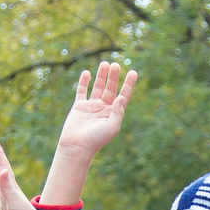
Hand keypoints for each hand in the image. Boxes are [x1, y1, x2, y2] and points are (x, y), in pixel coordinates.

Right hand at [42, 62, 136, 201]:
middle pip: (111, 88)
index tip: (133, 72)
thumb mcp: (112, 127)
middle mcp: (104, 108)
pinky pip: (82, 91)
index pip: (123, 95)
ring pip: (98, 87)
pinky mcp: (79, 106)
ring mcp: (91, 106)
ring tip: (105, 64)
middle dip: (114, 77)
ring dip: (102, 76)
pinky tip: (87, 73)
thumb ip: (118, 112)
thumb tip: (121, 97)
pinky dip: (84, 82)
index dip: (128, 84)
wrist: (77, 146)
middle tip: (116, 65)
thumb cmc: (96, 139)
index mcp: (113, 114)